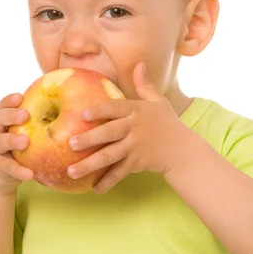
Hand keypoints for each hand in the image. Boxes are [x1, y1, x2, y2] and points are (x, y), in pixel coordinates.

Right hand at [0, 93, 33, 194]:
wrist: (1, 176)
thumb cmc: (21, 148)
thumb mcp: (27, 132)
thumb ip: (39, 121)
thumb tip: (68, 106)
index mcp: (4, 120)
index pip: (2, 106)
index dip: (9, 100)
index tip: (20, 96)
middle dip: (10, 115)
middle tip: (25, 115)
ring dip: (12, 140)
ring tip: (25, 142)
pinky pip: (8, 167)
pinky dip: (18, 170)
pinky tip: (30, 174)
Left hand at [67, 63, 187, 193]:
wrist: (183, 149)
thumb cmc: (166, 123)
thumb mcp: (158, 101)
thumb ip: (145, 84)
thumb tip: (139, 63)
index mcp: (136, 111)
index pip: (115, 108)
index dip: (99, 111)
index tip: (82, 114)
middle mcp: (134, 129)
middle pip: (109, 133)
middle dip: (89, 139)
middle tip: (69, 144)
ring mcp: (135, 147)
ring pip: (110, 156)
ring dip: (89, 165)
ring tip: (70, 171)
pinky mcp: (137, 163)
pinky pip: (119, 173)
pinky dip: (107, 182)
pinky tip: (94, 189)